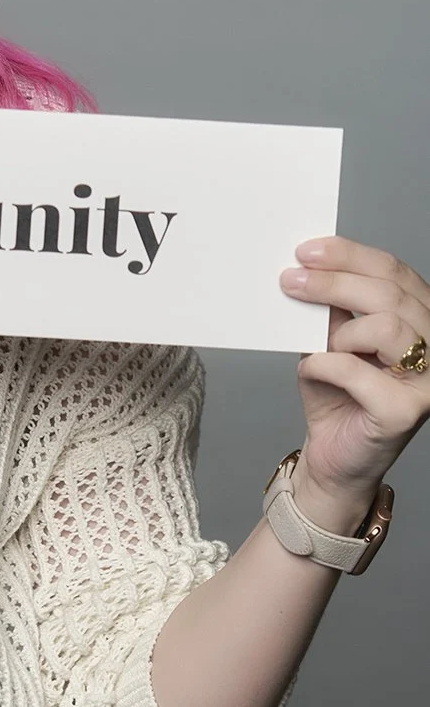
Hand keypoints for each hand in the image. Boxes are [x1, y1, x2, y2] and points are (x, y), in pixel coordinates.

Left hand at [279, 234, 429, 522]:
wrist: (333, 456)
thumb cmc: (336, 397)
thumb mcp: (330, 341)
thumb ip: (331, 309)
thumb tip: (310, 267)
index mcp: (421, 319)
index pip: (395, 272)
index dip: (350, 255)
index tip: (307, 251)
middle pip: (391, 293)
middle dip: (335, 281)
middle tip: (291, 280)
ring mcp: (428, 380)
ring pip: (388, 325)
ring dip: (340, 331)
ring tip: (319, 346)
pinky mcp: (406, 411)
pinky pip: (360, 371)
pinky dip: (325, 366)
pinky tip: (311, 370)